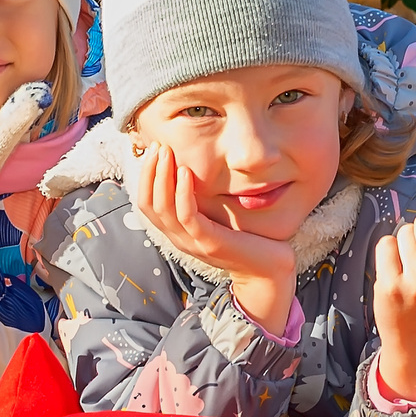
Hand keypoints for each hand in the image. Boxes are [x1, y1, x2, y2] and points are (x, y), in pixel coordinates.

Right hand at [132, 141, 297, 330]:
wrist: (269, 270)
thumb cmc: (246, 239)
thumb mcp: (217, 216)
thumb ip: (203, 201)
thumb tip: (194, 170)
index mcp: (177, 232)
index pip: (147, 204)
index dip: (146, 177)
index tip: (154, 150)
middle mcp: (179, 238)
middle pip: (149, 204)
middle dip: (149, 172)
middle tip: (156, 146)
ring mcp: (192, 242)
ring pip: (164, 209)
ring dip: (162, 177)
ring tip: (166, 153)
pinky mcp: (209, 242)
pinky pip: (188, 216)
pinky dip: (183, 192)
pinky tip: (187, 171)